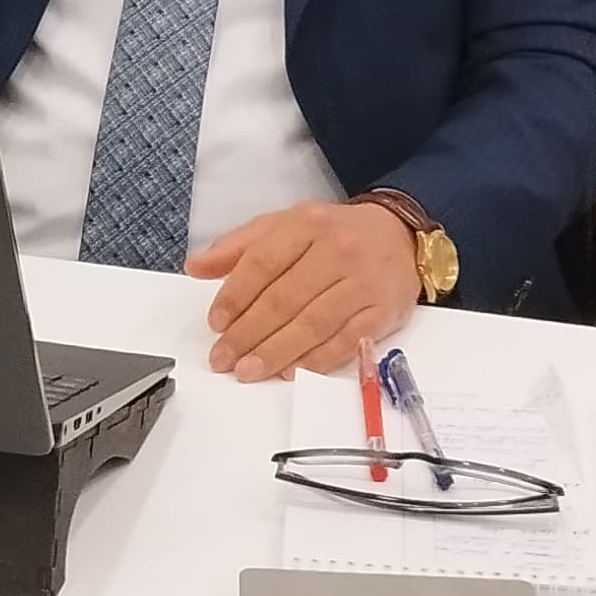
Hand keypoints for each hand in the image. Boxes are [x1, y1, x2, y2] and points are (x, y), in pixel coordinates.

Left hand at [181, 201, 418, 381]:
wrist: (400, 235)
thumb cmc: (333, 234)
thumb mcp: (286, 225)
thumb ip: (240, 246)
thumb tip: (195, 267)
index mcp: (307, 224)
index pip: (263, 261)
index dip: (235, 295)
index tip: (215, 323)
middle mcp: (338, 250)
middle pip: (285, 298)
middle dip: (249, 333)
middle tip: (223, 358)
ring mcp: (363, 282)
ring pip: (313, 323)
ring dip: (277, 352)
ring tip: (248, 371)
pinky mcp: (383, 311)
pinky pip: (346, 341)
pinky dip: (317, 360)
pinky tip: (291, 372)